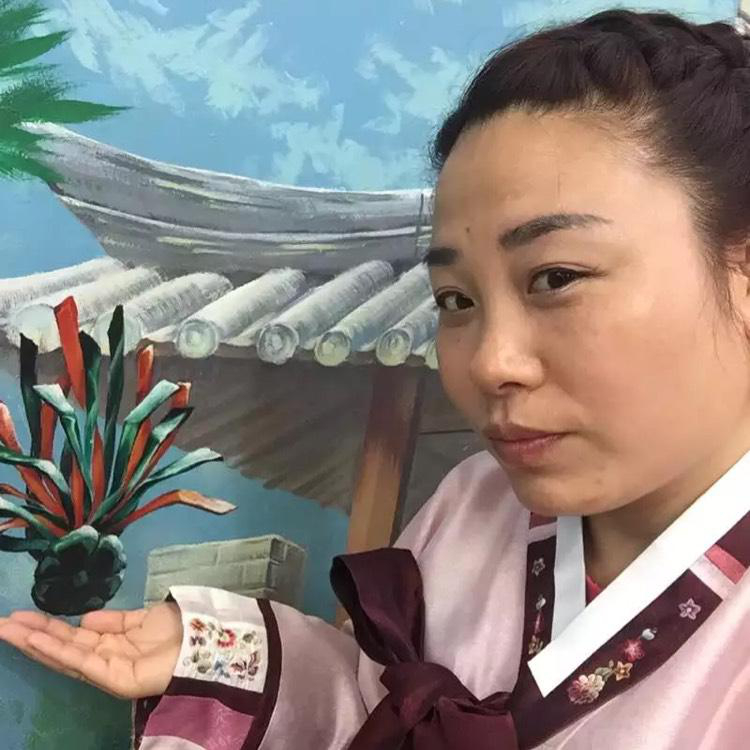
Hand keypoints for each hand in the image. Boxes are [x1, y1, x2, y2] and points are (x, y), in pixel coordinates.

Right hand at [0, 602, 182, 698]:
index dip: (46, 628)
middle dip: (31, 635)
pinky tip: (36, 640)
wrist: (203, 640)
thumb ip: (112, 622)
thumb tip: (83, 620)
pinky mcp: (114, 679)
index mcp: (110, 644)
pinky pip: (81, 663)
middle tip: (2, 624)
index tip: (20, 616)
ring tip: (9, 630)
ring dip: (35, 642)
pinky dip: (57, 651)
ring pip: (64, 655)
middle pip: (61, 647)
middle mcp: (104, 658)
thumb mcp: (140, 619)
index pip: (71, 637)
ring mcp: (107, 670)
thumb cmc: (177, 629)